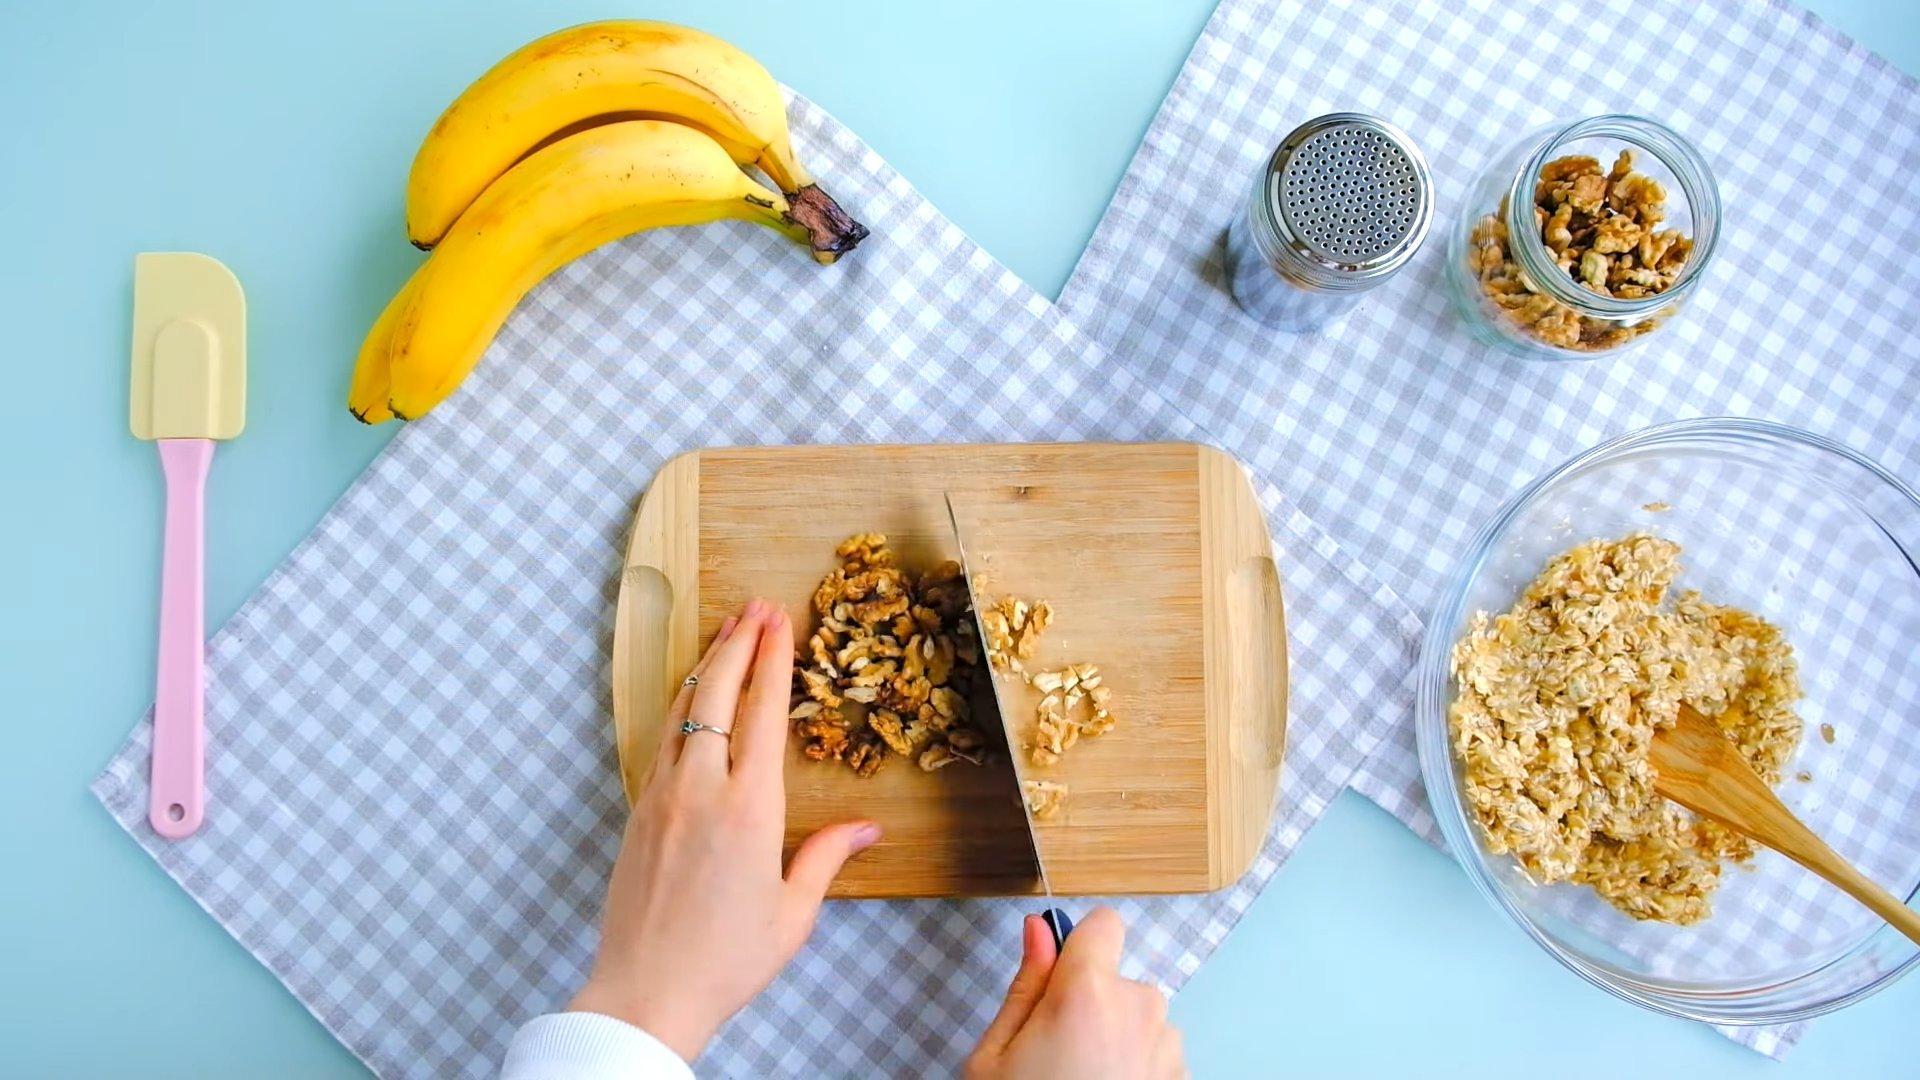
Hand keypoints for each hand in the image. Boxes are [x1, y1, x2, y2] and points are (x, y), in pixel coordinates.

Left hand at [570, 599, 880, 1060]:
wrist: (645, 994)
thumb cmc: (724, 961)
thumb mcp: (792, 914)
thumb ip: (826, 857)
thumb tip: (866, 828)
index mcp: (750, 809)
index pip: (764, 712)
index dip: (774, 659)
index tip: (780, 620)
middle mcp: (701, 790)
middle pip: (718, 695)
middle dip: (739, 644)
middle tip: (754, 607)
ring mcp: (662, 798)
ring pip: (682, 712)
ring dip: (707, 667)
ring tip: (725, 635)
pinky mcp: (637, 814)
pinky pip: (662, 742)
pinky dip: (681, 707)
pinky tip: (691, 701)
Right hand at [965, 907, 1186, 1079]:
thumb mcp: (995, 1057)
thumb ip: (1025, 985)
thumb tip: (1038, 930)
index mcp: (1088, 995)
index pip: (1103, 924)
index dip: (1078, 944)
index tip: (1060, 972)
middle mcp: (1140, 1012)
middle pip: (1118, 980)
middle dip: (1091, 1004)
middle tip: (1055, 1053)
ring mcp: (1168, 1050)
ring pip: (1140, 1019)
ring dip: (1116, 1039)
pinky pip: (1156, 1054)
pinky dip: (1135, 1069)